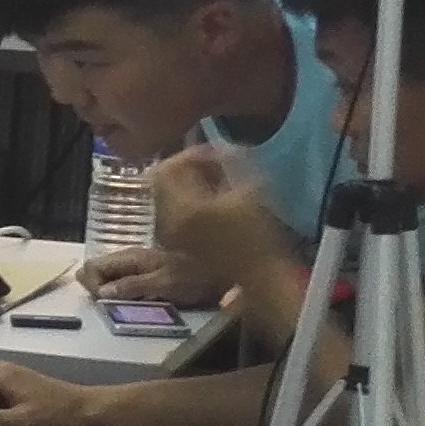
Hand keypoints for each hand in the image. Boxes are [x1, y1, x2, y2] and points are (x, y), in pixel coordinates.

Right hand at [75, 241, 208, 302]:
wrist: (221, 273)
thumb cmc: (195, 277)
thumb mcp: (164, 284)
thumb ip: (133, 286)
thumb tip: (102, 292)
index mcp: (130, 257)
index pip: (91, 267)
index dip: (91, 285)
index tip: (105, 302)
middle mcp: (129, 258)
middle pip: (95, 271)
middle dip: (97, 290)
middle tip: (113, 306)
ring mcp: (136, 266)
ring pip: (107, 278)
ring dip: (110, 294)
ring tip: (124, 306)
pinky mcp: (144, 275)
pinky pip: (121, 283)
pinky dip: (121, 294)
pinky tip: (134, 303)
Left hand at [145, 144, 287, 293]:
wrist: (260, 276)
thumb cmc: (260, 235)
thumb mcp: (250, 191)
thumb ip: (232, 163)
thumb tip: (223, 149)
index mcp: (181, 207)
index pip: (170, 167)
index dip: (193, 154)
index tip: (218, 152)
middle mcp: (166, 220)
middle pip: (164, 179)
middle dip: (188, 166)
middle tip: (216, 163)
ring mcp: (170, 233)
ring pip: (167, 194)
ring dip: (188, 181)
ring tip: (219, 179)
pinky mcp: (178, 242)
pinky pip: (174, 210)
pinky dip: (190, 198)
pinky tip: (215, 200)